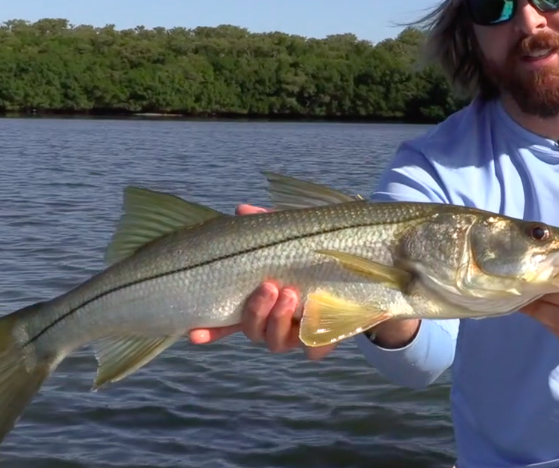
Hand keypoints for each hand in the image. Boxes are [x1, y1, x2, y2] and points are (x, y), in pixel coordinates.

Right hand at [187, 204, 335, 359]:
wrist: (364, 273)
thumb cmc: (316, 254)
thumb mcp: (293, 236)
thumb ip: (268, 227)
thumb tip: (242, 210)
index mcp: (261, 303)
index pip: (227, 320)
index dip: (209, 329)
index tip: (193, 333)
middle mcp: (275, 323)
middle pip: (252, 331)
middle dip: (256, 312)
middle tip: (270, 287)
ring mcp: (297, 334)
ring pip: (276, 342)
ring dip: (278, 320)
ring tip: (291, 293)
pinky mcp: (324, 339)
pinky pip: (314, 349)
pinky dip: (312, 338)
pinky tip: (313, 319)